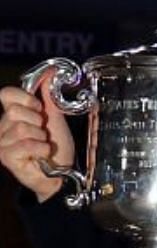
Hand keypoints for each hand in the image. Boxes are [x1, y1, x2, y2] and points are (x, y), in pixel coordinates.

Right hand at [0, 77, 75, 201]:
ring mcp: (2, 143)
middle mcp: (2, 127)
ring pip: (21, 128)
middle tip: (43, 133)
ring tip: (42, 145)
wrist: (60, 173)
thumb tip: (49, 74)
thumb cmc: (56, 148)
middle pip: (14, 111)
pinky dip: (41, 149)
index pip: (6, 94)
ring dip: (40, 138)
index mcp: (12, 115)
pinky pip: (26, 144)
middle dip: (37, 122)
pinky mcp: (5, 157)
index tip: (39, 110)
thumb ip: (49, 97)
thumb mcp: (55, 118)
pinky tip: (41, 155)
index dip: (26, 99)